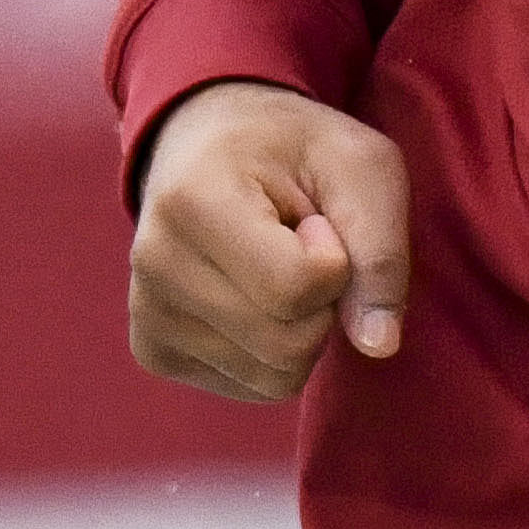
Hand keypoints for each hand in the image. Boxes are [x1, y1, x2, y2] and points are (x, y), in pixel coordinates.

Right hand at [129, 80, 410, 402]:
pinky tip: (256, 294)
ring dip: (304, 329)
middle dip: (326, 304)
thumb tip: (379, 346)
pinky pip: (250, 387)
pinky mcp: (153, 350)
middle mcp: (153, 264)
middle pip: (286, 345)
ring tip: (277, 264)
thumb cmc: (296, 149)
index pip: (297, 287)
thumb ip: (381, 251)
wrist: (212, 142)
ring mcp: (146, 314)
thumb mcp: (362, 167)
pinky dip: (276, 353)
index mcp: (194, 202)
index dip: (338, 261)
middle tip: (302, 245)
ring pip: (272, 377)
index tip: (317, 219)